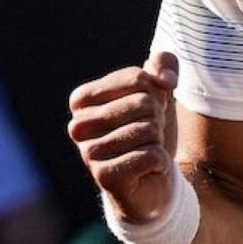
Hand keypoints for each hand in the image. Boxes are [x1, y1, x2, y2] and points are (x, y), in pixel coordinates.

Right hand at [67, 52, 179, 223]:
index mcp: (83, 99)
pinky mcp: (104, 177)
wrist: (153, 179)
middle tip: (147, 136)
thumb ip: (164, 64)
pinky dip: (160, 161)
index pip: (136, 77)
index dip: (154, 93)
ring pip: (148, 129)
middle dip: (157, 119)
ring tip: (144, 151)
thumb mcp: (161, 90)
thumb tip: (164, 79)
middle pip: (143, 102)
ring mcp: (88, 152)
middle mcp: (78, 126)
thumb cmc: (151, 130)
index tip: (145, 111)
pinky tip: (148, 169)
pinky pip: (151, 155)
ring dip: (158, 141)